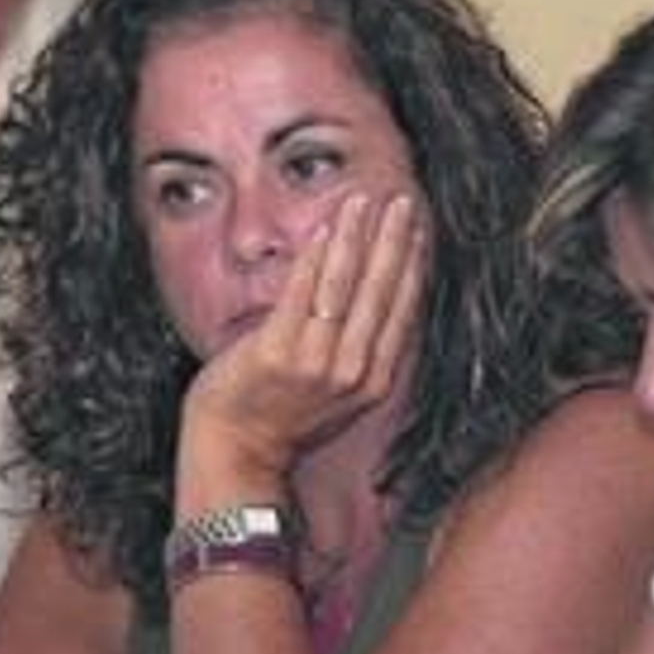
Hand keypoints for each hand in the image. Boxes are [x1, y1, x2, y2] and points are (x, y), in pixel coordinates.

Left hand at [180, 192, 427, 481]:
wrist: (237, 453)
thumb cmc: (283, 418)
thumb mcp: (339, 396)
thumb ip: (361, 354)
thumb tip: (378, 302)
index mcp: (373, 381)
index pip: (401, 310)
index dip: (411, 264)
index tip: (417, 230)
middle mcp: (351, 372)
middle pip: (379, 292)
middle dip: (392, 240)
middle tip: (402, 202)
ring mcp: (313, 363)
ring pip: (343, 287)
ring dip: (355, 237)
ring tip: (363, 201)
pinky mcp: (276, 353)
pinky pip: (300, 294)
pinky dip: (314, 258)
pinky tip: (325, 229)